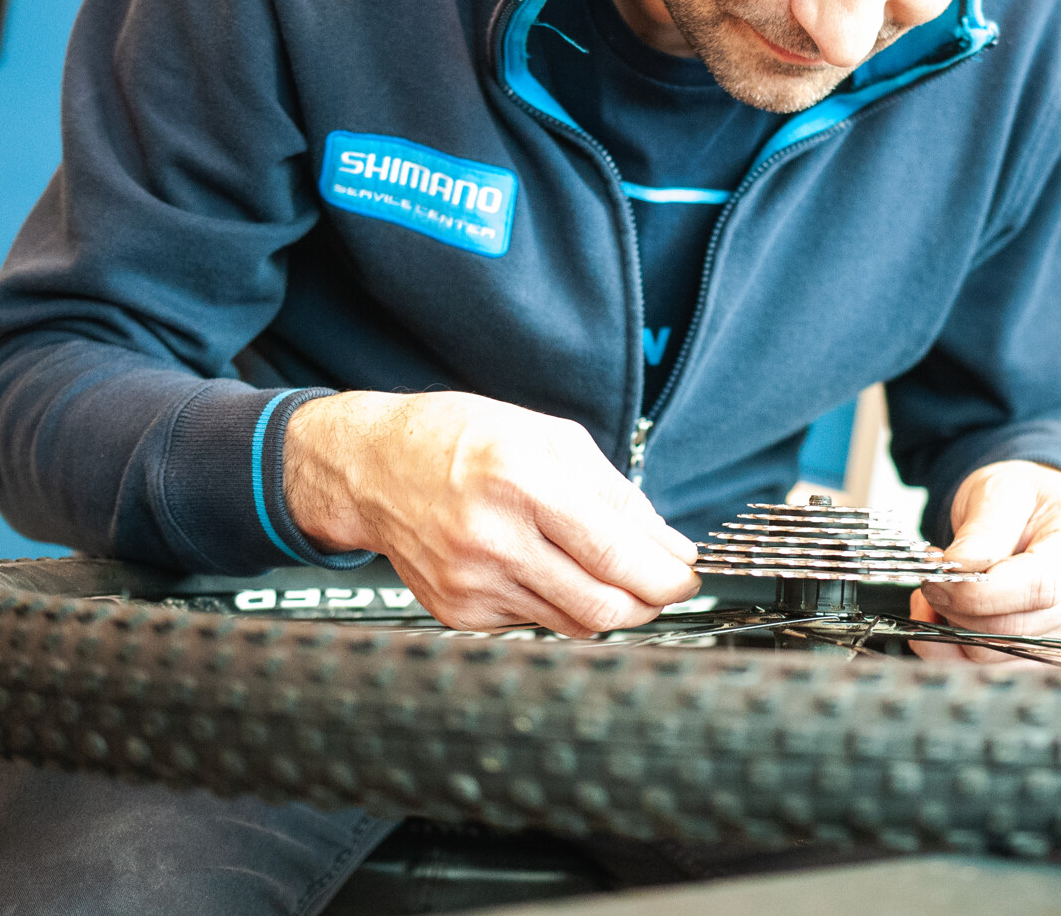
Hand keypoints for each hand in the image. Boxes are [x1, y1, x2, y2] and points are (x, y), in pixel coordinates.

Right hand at [284, 392, 700, 636]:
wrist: (373, 468)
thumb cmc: (461, 439)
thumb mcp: (549, 438)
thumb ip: (616, 494)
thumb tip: (669, 544)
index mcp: (521, 481)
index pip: (613, 553)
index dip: (664, 576)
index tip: (688, 576)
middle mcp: (493, 538)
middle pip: (600, 604)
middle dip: (648, 603)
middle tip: (664, 586)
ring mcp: (471, 582)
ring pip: (573, 621)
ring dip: (608, 604)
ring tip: (611, 572)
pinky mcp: (458, 611)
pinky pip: (535, 622)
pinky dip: (560, 603)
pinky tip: (547, 569)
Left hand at [909, 460, 1060, 661]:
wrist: (1038, 513)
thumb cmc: (1025, 497)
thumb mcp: (999, 489)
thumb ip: (982, 529)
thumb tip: (959, 568)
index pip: (1042, 585)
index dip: (982, 593)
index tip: (938, 580)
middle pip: (1022, 626)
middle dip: (961, 610)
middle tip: (930, 582)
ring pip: (1006, 654)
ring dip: (956, 631)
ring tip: (939, 593)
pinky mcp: (1059, 650)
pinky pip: (1002, 666)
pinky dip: (962, 648)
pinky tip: (950, 616)